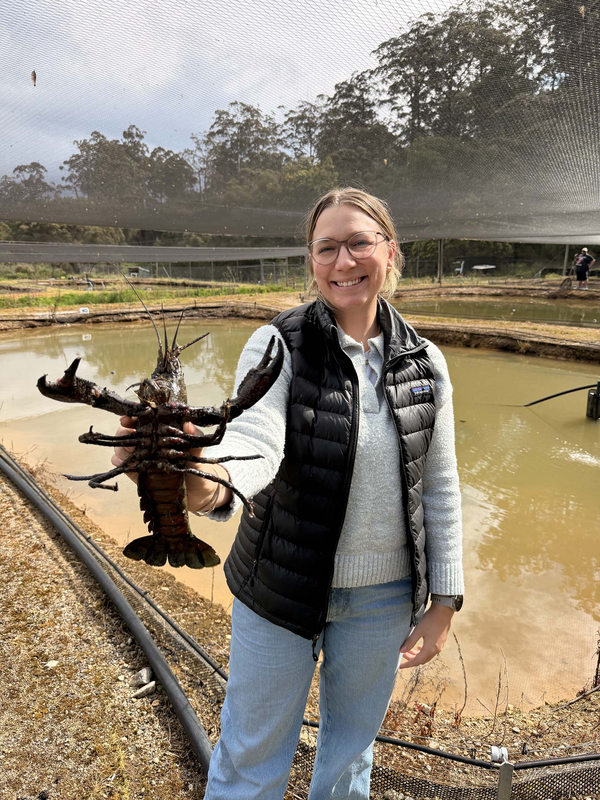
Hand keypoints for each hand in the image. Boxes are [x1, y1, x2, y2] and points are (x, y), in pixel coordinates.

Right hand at [110, 417, 231, 511]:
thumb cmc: (197, 464)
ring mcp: (141, 457)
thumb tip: (188, 425)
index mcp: (161, 431)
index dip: (134, 416)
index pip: (143, 419)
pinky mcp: (137, 472)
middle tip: (129, 435)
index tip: (129, 417)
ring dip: (121, 447)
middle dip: (124, 432)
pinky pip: (122, 464)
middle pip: (128, 432)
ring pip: (121, 447)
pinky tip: (125, 462)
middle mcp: (149, 442)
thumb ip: (194, 437)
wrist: (198, 490)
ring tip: (130, 450)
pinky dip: (119, 461)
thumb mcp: (197, 449)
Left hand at [398, 603, 453, 669]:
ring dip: (417, 655)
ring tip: (408, 651)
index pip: (416, 661)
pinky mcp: (440, 641)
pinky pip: (431, 651)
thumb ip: (410, 641)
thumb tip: (401, 651)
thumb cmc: (431, 620)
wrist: (444, 611)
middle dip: (411, 659)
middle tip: (402, 656)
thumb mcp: (419, 630)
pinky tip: (419, 647)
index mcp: (430, 649)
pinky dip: (423, 651)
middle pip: (422, 660)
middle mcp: (436, 650)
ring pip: (426, 656)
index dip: (407, 664)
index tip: (399, 666)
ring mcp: (439, 646)